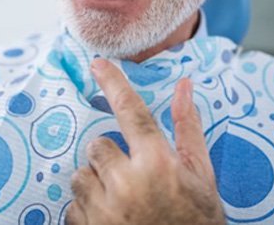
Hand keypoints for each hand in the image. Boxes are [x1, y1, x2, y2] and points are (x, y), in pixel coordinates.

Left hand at [66, 58, 224, 224]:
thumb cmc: (197, 223)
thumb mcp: (200, 177)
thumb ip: (188, 128)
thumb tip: (184, 85)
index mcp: (158, 164)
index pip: (132, 111)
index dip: (114, 83)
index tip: (98, 64)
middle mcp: (128, 183)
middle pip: (97, 146)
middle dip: (110, 159)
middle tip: (131, 179)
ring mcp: (104, 210)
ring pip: (80, 175)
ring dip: (96, 185)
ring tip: (122, 205)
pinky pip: (73, 206)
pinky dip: (87, 211)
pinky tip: (111, 222)